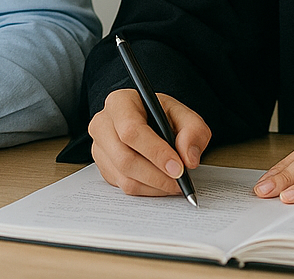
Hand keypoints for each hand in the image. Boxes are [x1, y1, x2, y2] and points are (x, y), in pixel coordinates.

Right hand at [88, 88, 211, 195]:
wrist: (150, 123)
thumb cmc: (163, 117)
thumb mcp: (185, 116)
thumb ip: (193, 132)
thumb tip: (188, 159)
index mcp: (120, 103)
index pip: (131, 130)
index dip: (155, 152)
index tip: (178, 168)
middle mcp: (103, 124)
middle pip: (125, 158)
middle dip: (157, 175)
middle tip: (180, 181)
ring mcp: (100, 148)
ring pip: (125, 177)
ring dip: (154, 186)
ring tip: (176, 184)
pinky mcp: (103, 168)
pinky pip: (124, 187)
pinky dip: (148, 190)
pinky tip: (162, 183)